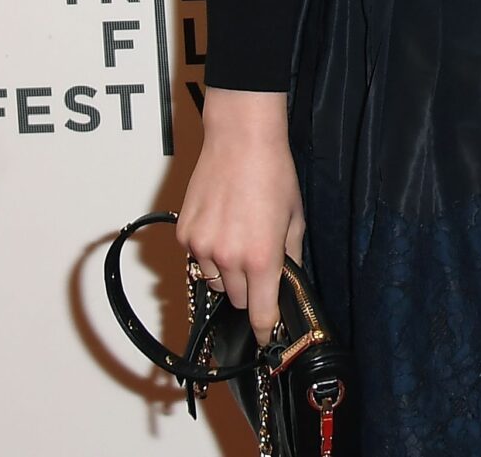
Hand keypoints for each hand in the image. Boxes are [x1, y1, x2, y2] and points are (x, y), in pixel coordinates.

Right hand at [174, 89, 304, 340]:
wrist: (241, 141)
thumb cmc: (275, 174)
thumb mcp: (295, 217)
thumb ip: (290, 255)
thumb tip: (287, 280)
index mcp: (262, 258)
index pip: (261, 313)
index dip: (266, 329)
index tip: (268, 338)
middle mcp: (229, 259)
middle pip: (237, 299)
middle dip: (250, 290)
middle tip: (259, 265)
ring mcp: (202, 248)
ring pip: (214, 281)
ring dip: (226, 272)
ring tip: (239, 238)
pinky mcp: (184, 235)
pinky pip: (197, 259)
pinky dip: (208, 252)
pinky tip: (221, 226)